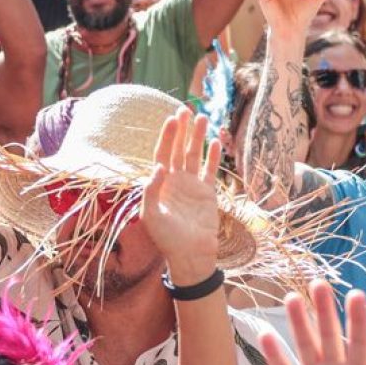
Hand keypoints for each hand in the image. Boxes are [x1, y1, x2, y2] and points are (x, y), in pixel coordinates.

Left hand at [141, 110, 222, 276]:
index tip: (172, 120)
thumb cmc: (167, 239)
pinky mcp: (207, 193)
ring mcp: (192, 186)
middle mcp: (175, 181)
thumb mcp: (151, 216)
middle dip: (182, 130)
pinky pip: (210, 170)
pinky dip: (213, 156)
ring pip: (195, 155)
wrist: (190, 255)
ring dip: (197, 137)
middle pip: (178, 149)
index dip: (167, 137)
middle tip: (186, 109)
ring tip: (202, 117)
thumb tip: (157, 166)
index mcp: (160, 184)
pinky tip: (215, 141)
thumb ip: (150, 191)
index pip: (162, 153)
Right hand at [262, 281, 365, 364]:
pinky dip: (275, 353)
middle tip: (318, 283)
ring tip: (292, 298)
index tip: (356, 294)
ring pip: (305, 345)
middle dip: (324, 310)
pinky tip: (266, 334)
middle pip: (329, 335)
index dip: (357, 318)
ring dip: (298, 323)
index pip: (359, 339)